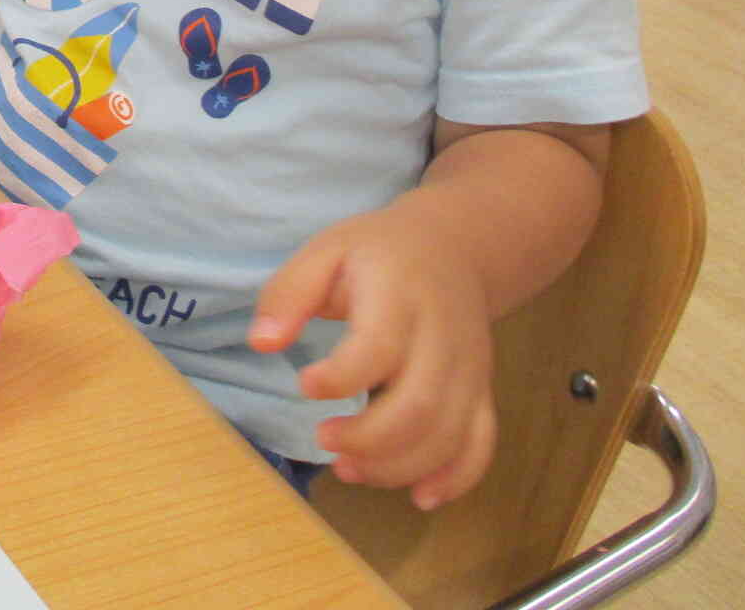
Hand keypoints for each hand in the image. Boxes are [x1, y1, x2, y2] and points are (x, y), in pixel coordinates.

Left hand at [249, 204, 496, 509]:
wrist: (455, 247)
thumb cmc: (378, 252)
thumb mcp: (326, 251)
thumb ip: (289, 294)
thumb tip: (262, 343)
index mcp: (400, 296)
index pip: (378, 347)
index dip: (340, 377)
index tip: (304, 385)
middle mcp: (443, 338)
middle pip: (418, 406)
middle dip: (368, 439)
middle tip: (323, 439)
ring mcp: (470, 369)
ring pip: (447, 435)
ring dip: (397, 466)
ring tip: (347, 469)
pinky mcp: (482, 391)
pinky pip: (481, 443)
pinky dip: (456, 478)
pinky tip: (420, 497)